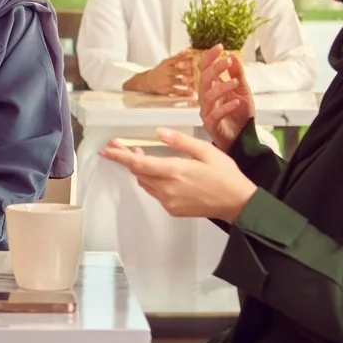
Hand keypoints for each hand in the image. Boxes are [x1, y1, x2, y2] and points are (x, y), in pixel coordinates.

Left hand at [100, 128, 257, 223]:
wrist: (237, 203)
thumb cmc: (225, 175)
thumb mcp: (205, 151)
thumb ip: (180, 142)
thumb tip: (159, 133)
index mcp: (174, 172)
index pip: (138, 164)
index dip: (120, 156)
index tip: (106, 149)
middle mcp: (167, 189)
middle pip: (139, 173)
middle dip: (129, 159)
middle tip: (123, 146)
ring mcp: (169, 202)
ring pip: (146, 183)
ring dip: (141, 170)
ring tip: (141, 155)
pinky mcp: (173, 209)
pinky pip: (156, 193)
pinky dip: (152, 181)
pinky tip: (160, 172)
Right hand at [124, 50, 198, 98]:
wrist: (148, 81)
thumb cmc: (160, 71)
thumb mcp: (166, 62)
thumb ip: (177, 57)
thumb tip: (187, 50)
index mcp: (167, 63)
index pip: (178, 59)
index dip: (187, 59)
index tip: (195, 59)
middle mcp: (167, 71)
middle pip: (179, 70)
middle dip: (188, 70)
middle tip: (196, 71)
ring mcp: (166, 81)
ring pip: (179, 81)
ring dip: (188, 81)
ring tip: (195, 81)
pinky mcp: (166, 90)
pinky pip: (177, 91)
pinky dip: (185, 92)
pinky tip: (191, 92)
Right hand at [198, 49, 254, 150]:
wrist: (242, 137)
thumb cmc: (240, 114)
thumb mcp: (243, 90)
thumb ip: (238, 74)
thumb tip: (233, 55)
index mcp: (211, 87)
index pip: (205, 68)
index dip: (210, 57)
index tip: (220, 47)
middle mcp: (206, 98)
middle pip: (204, 80)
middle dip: (215, 69)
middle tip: (227, 61)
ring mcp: (207, 111)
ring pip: (208, 96)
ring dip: (222, 87)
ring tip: (235, 83)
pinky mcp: (211, 125)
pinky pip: (215, 115)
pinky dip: (226, 108)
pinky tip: (236, 102)